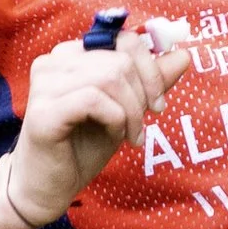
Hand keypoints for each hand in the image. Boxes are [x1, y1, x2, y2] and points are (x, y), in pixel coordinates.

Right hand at [0, 16, 195, 228]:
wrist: (48, 188)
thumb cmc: (82, 147)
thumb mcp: (125, 110)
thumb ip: (150, 82)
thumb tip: (183, 55)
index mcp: (72, 55)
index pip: (123, 40)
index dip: (150, 70)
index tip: (157, 105)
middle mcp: (53, 62)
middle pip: (120, 60)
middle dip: (142, 95)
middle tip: (141, 128)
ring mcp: (45, 84)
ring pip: (110, 77)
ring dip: (131, 111)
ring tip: (130, 136)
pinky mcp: (43, 111)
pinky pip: (94, 100)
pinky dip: (115, 119)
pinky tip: (114, 136)